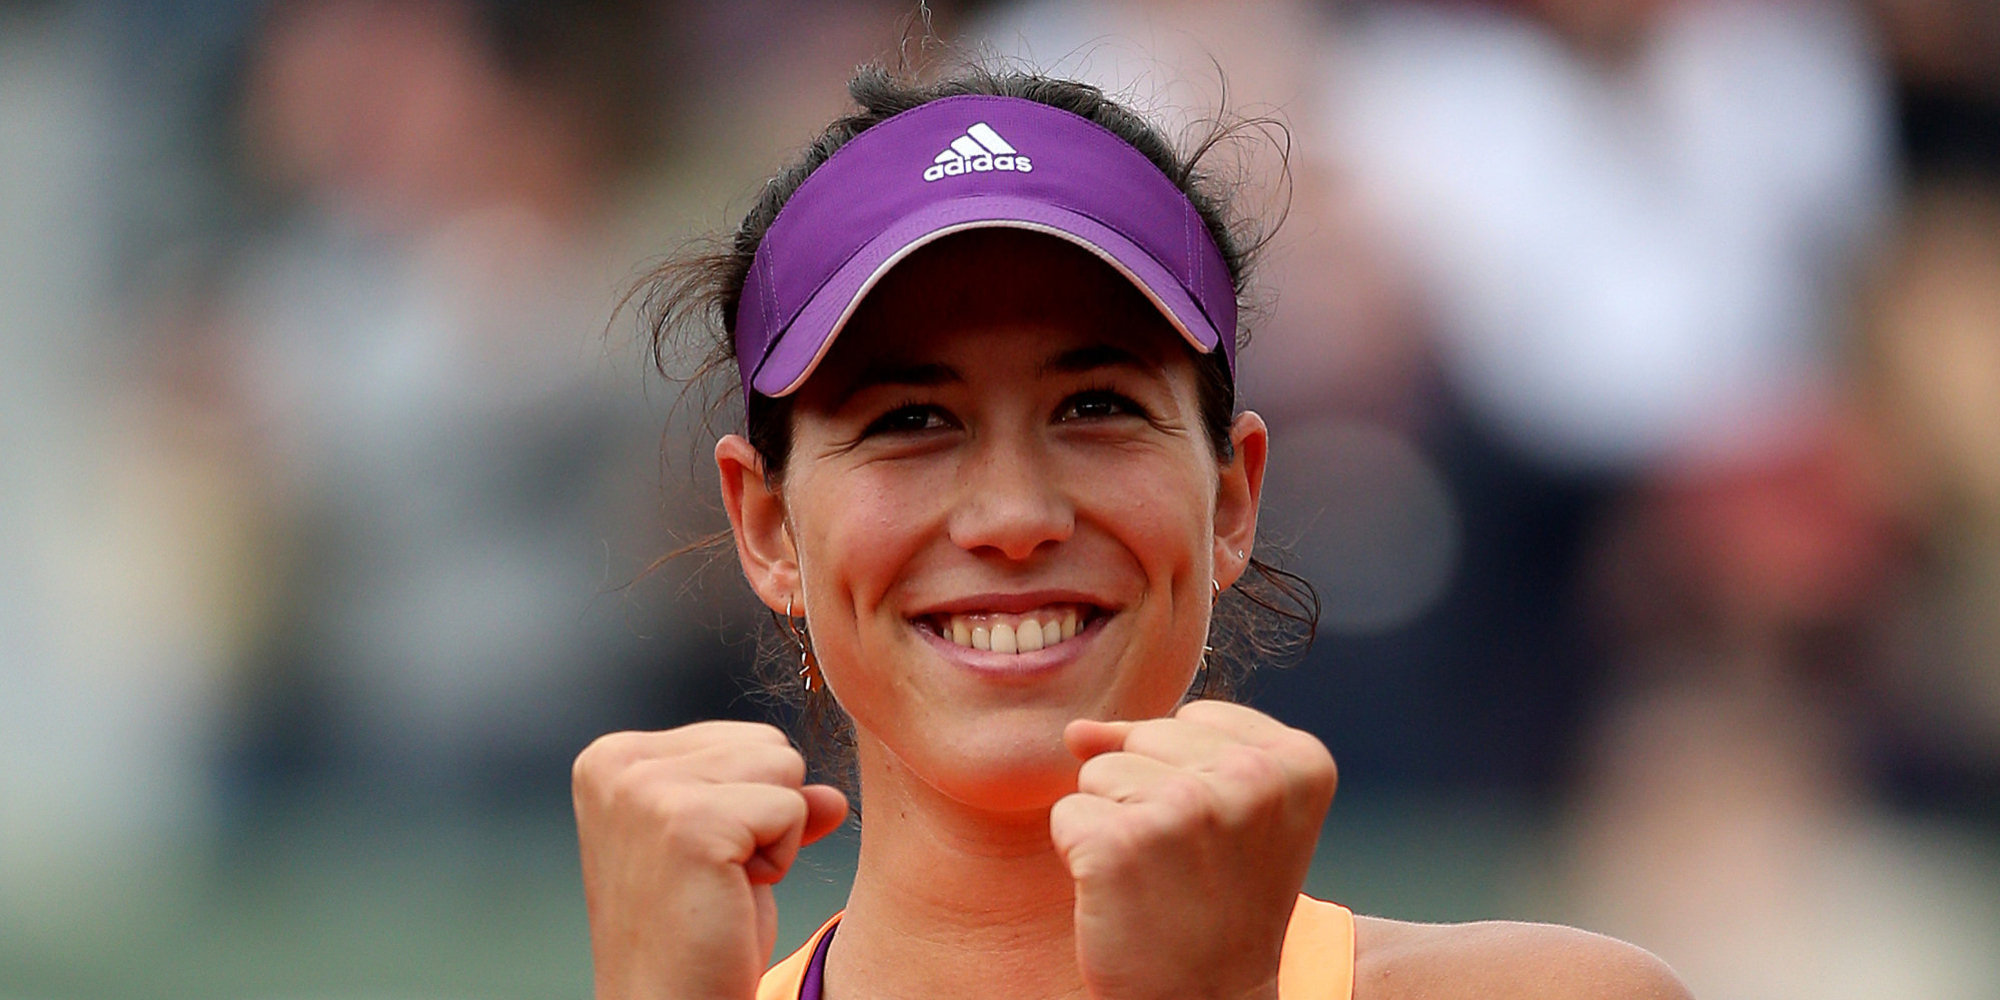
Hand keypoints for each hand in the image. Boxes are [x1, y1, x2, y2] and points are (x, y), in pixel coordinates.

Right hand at [572, 721, 849, 999]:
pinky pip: (792, 807)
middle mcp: (617, 762)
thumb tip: (832, 797)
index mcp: (613, 757)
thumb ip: (771, 801)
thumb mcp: (729, 849)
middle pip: (766, 742)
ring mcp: (646, 789)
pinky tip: (732, 896)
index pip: (741, 735)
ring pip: (784, 765)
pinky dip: (780, 859)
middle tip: (717, 877)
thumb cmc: (697, 937)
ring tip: (723, 885)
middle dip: (764, 811)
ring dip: (774, 835)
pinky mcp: (687, 822)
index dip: (747, 802)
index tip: (702, 859)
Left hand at [1051, 700, 1336, 999]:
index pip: (1195, 717)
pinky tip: (1124, 895)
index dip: (1190, 776)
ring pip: (1099, 770)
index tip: (1221, 838)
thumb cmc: (1219, 903)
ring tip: (1157, 878)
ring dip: (1113, 823)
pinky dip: (1080, 855)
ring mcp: (1187, 807)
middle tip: (1185, 863)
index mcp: (1299, 762)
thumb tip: (1078, 729)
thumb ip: (1166, 747)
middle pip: (1144, 736)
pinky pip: (1067, 814)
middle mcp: (1252, 777)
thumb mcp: (1229, 810)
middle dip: (1147, 793)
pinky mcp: (1122, 842)